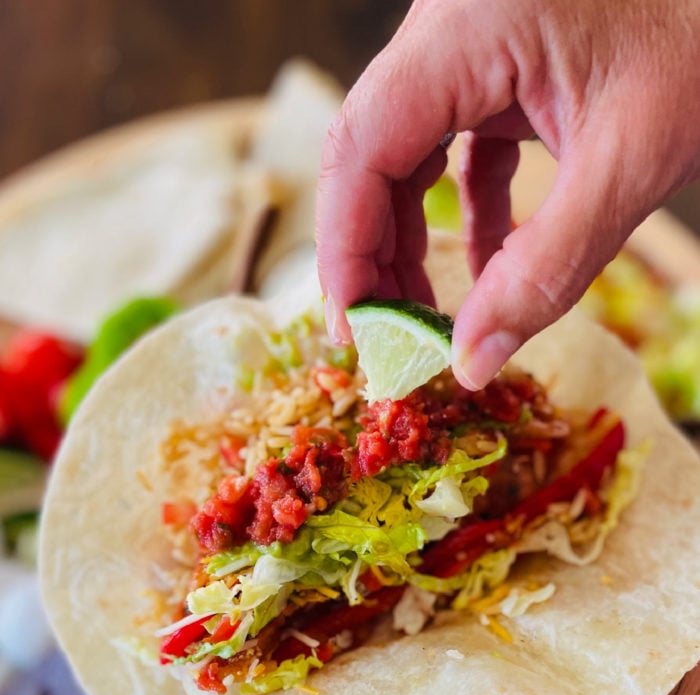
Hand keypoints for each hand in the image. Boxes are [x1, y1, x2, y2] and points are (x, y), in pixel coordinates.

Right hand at [316, 0, 699, 388]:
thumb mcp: (629, 165)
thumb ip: (546, 270)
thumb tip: (472, 363)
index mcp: (465, 31)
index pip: (362, 148)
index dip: (345, 248)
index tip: (357, 332)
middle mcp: (450, 30)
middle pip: (371, 155)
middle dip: (373, 254)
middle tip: (388, 341)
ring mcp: (472, 44)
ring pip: (404, 155)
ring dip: (410, 240)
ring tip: (427, 318)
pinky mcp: (502, 65)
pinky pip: (456, 146)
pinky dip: (466, 214)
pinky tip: (486, 270)